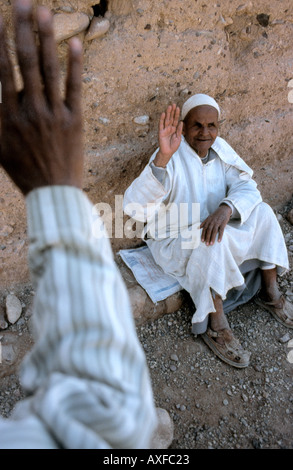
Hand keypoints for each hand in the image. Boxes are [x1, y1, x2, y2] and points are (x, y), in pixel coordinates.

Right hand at [0, 0, 82, 194]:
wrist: (53, 191)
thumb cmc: (24, 169)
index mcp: (8, 116)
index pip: (1, 70)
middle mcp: (30, 110)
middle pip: (24, 62)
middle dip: (21, 28)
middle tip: (20, 0)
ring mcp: (54, 114)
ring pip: (49, 70)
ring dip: (46, 38)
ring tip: (42, 11)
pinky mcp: (74, 120)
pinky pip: (74, 88)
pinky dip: (74, 65)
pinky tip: (76, 43)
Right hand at [153, 104, 182, 167]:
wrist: (168, 152)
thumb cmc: (173, 146)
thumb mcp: (178, 137)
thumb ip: (179, 130)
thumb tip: (181, 122)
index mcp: (174, 129)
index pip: (175, 120)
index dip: (176, 114)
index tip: (178, 107)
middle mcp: (169, 128)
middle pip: (171, 118)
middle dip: (172, 111)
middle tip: (173, 104)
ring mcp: (165, 129)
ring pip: (166, 120)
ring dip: (168, 113)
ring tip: (169, 106)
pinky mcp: (161, 132)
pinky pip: (161, 125)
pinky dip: (162, 119)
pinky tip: (163, 114)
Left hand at [200, 204, 231, 245]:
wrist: (224, 209)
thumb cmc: (216, 215)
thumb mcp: (209, 217)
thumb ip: (203, 223)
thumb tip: (197, 228)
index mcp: (208, 220)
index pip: (204, 228)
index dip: (203, 235)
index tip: (202, 241)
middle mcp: (212, 221)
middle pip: (209, 231)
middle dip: (207, 238)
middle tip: (206, 244)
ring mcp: (218, 222)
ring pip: (214, 231)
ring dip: (212, 238)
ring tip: (211, 244)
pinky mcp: (223, 223)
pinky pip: (221, 230)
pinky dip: (220, 236)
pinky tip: (219, 240)